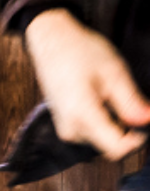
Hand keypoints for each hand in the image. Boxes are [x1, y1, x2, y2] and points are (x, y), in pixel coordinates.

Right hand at [27, 8, 149, 159]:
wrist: (50, 41)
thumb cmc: (81, 52)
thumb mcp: (114, 72)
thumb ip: (132, 102)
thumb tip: (147, 122)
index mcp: (82, 115)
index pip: (118, 149)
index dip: (139, 140)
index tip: (145, 119)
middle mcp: (70, 128)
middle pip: (112, 146)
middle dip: (129, 131)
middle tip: (132, 101)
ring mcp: (65, 128)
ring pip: (104, 141)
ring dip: (117, 126)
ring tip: (113, 96)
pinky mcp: (64, 125)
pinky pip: (93, 134)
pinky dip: (106, 122)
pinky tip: (102, 99)